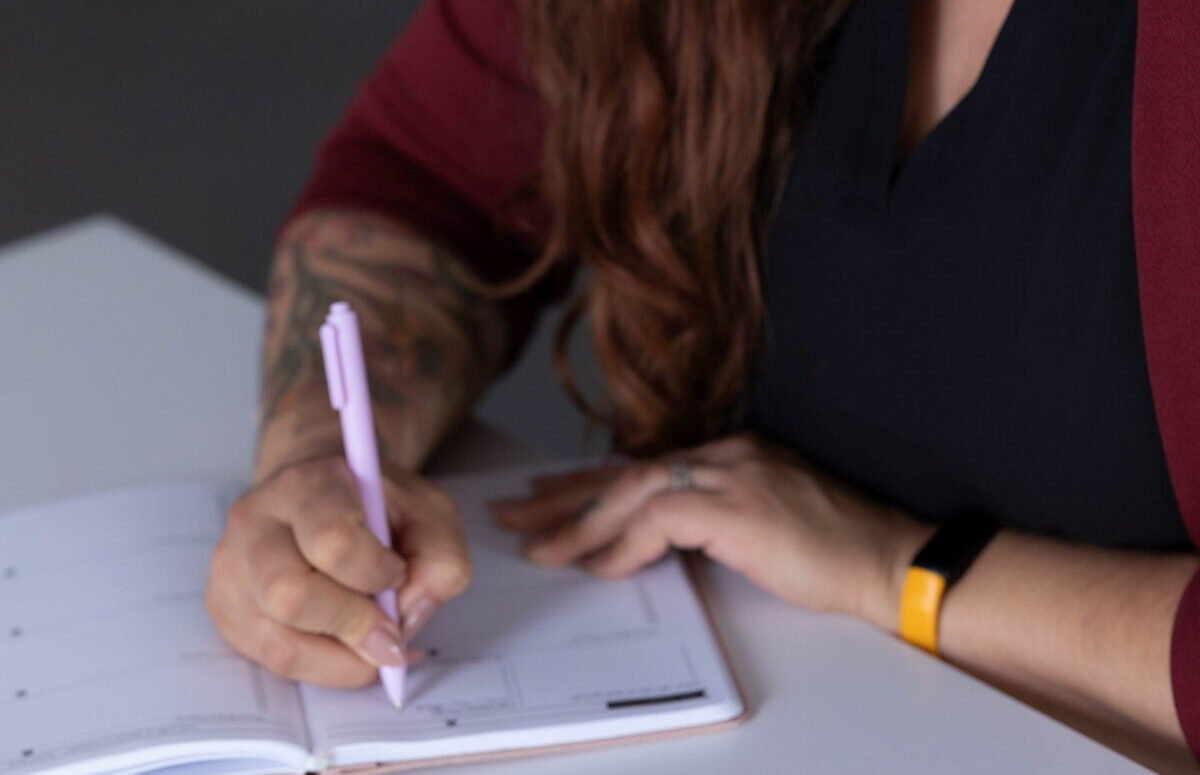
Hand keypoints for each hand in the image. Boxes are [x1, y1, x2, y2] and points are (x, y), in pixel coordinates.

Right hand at [205, 455, 469, 686]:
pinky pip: (270, 659)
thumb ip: (440, 560)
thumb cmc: (377, 505)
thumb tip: (407, 619)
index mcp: (306, 485)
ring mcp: (231, 566)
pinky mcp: (225, 606)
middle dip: (352, 626)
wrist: (321, 491)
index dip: (374, 572)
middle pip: (288, 595)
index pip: (331, 540)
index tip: (397, 574)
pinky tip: (348, 649)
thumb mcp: (429, 512)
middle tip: (389, 632)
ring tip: (374, 645)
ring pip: (278, 640)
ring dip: (341, 658)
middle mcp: (255, 521)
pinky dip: (321, 667)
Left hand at [489, 435, 930, 629]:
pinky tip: (601, 566)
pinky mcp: (737, 506)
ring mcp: (732, 474)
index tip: (548, 499)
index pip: (642, 465)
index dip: (589, 484)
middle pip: (624, 471)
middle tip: (514, 512)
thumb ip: (711, 522)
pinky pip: (659, 520)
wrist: (890, 558)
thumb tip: (654, 544)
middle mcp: (725, 454)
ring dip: (579, 523)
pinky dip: (625, 544)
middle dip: (563, 495)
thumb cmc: (836, 549)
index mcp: (730, 454)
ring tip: (537, 548)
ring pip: (632, 490)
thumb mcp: (763, 526)